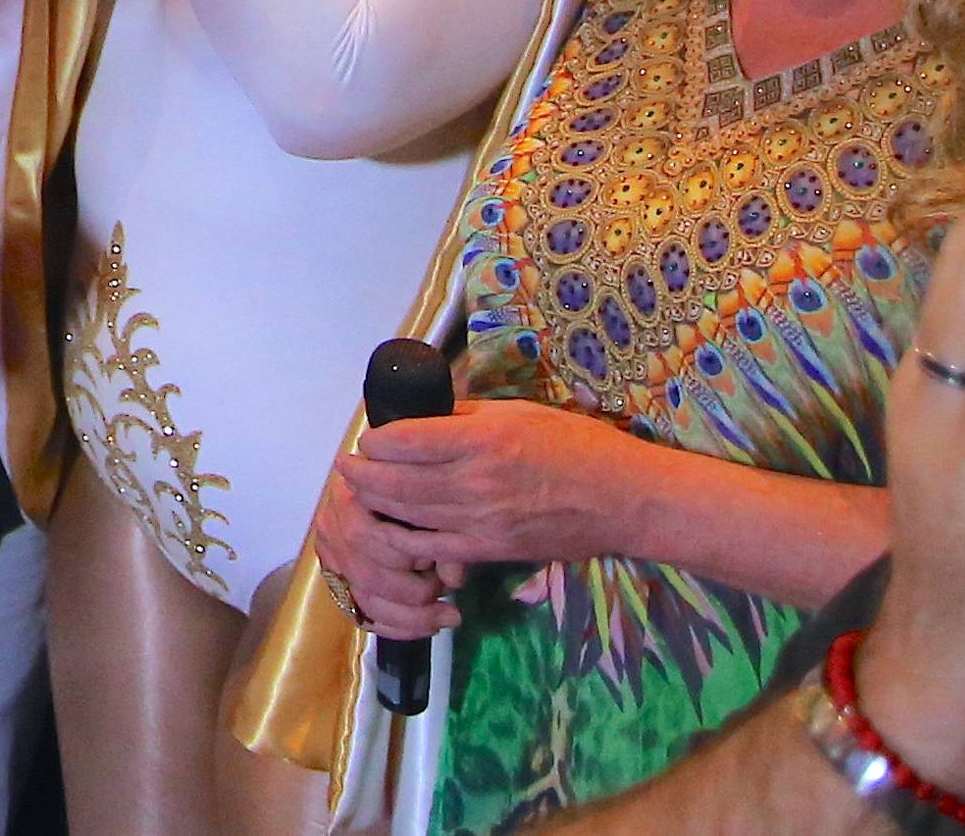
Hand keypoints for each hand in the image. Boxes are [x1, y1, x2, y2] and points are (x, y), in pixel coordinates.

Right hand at [314, 465, 465, 641]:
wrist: (383, 477)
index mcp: (351, 496)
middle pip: (367, 575)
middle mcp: (333, 527)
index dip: (406, 555)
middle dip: (412, 593)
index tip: (438, 560)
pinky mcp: (339, 582)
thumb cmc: (413, 478)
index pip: (369, 537)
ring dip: (409, 616)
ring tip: (446, 615)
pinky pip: (363, 615)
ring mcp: (332, 557)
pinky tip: (426, 626)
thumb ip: (441, 531)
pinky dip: (397, 627)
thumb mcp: (427, 496)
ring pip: (364, 600)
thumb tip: (456, 579)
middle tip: (449, 594)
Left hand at [326, 399, 649, 625]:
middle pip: (396, 483)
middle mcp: (474, 482)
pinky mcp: (484, 551)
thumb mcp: (524, 412)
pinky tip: (390, 531)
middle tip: (346, 465)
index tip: (367, 437)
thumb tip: (430, 415)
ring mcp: (477, 522)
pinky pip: (429, 550)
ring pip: (406, 518)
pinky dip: (402, 542)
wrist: (617, 499)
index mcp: (485, 439)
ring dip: (375, 506)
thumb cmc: (577, 445)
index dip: (377, 440)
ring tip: (359, 494)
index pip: (407, 441)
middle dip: (362, 475)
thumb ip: (472, 416)